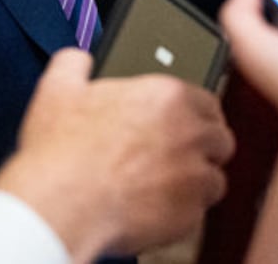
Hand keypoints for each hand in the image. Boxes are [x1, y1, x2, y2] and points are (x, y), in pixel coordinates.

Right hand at [0, 48, 231, 257]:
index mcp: (167, 96)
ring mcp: (193, 178)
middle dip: (203, 147)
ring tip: (166, 187)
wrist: (58, 207)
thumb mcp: (58, 89)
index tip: (184, 123)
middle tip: (177, 155)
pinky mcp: (188, 217)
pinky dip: (182, 215)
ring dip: (196, 182)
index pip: (208, 101)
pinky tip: (156, 211)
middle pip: (220, 139)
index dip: (196, 114)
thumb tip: (79, 61)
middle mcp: (190, 134)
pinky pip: (198, 216)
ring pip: (214, 180)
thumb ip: (75, 63)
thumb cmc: (60, 153)